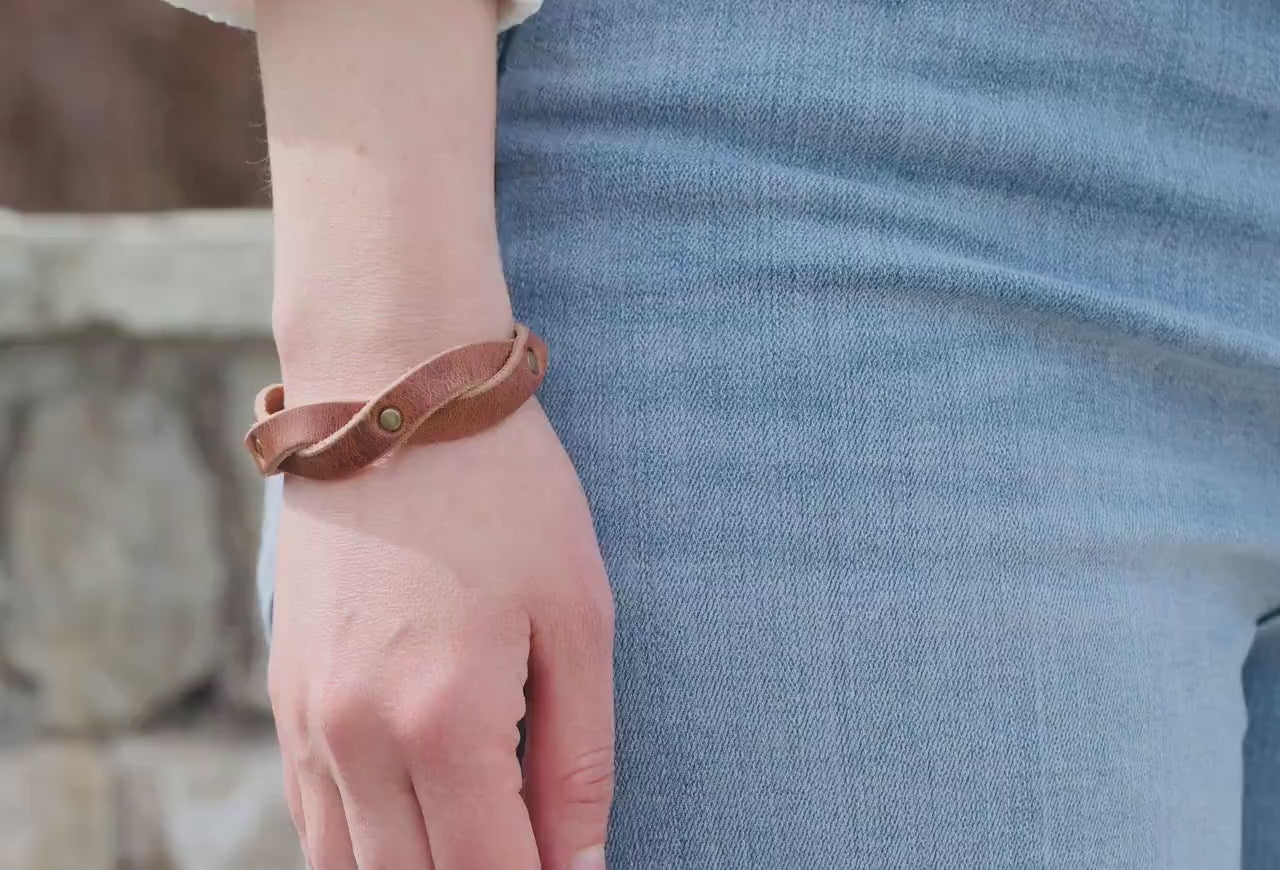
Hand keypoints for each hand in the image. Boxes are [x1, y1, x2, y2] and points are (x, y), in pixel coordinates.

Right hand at [267, 399, 614, 869]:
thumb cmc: (506, 494)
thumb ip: (579, 759)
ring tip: (480, 838)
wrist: (390, 394)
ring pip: (349, 866)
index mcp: (446, 720)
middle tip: (528, 850)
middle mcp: (358, 735)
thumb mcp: (577, 617)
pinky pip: (310, 812)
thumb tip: (584, 867)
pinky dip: (361, 842)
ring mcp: (307, 717)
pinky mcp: (283, 691)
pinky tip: (412, 821)